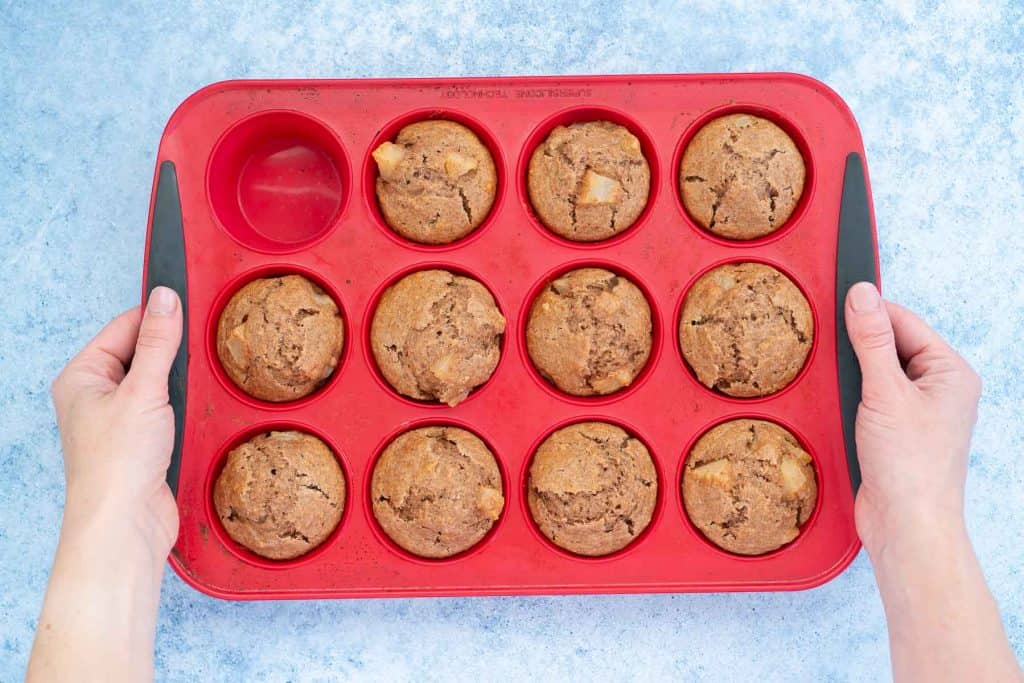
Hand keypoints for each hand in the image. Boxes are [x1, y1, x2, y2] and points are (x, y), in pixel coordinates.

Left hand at [28, 287, 182, 682]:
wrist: (124, 526)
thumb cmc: (117, 465)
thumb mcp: (143, 391)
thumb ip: (159, 342)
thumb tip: (165, 298)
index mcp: (82, 376)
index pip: (124, 327)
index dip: (158, 318)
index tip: (192, 309)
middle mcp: (96, 396)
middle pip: (142, 353)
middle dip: (172, 353)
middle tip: (199, 351)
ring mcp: (119, 420)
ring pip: (158, 382)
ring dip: (179, 383)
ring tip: (193, 387)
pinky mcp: (142, 442)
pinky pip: (167, 409)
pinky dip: (182, 408)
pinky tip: (193, 412)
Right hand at [844, 281, 980, 555]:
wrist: (907, 526)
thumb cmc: (910, 467)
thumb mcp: (885, 393)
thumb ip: (872, 341)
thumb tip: (863, 294)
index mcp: (950, 372)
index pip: (904, 322)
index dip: (869, 312)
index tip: (833, 301)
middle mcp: (939, 388)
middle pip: (890, 344)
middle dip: (858, 344)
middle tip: (825, 341)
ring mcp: (918, 410)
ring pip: (877, 371)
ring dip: (853, 372)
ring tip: (834, 378)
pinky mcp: (896, 430)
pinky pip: (871, 397)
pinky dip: (852, 395)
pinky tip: (838, 402)